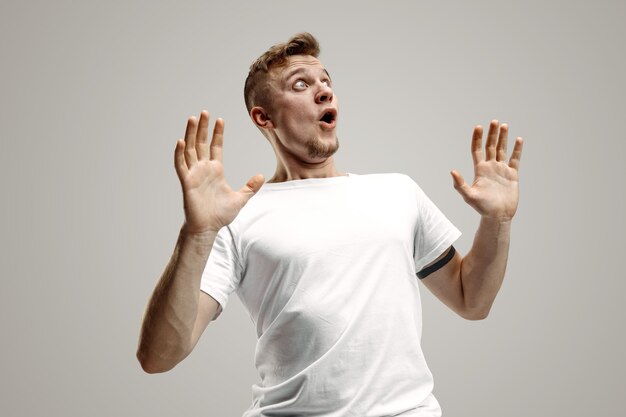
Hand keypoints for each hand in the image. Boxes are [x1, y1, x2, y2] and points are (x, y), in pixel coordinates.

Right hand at [174, 111, 263, 232]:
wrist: (208, 227)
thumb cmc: (221, 214)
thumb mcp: (241, 198)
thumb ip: (250, 187)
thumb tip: (260, 176)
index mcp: (216, 170)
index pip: (215, 147)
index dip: (217, 133)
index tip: (220, 119)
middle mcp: (203, 169)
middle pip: (201, 143)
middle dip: (203, 128)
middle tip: (205, 112)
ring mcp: (194, 174)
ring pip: (190, 150)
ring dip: (190, 134)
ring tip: (193, 119)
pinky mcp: (187, 182)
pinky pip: (181, 165)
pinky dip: (179, 153)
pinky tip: (181, 141)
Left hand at [451, 120, 522, 220]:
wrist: (498, 216)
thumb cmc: (482, 207)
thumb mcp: (469, 195)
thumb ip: (460, 184)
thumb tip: (452, 171)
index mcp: (480, 170)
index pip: (477, 150)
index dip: (477, 138)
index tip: (478, 126)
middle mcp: (490, 168)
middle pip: (490, 146)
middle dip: (492, 134)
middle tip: (494, 121)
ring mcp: (501, 170)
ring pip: (502, 150)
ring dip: (503, 138)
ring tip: (504, 125)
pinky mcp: (512, 175)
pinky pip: (515, 159)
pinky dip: (516, 149)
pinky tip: (518, 139)